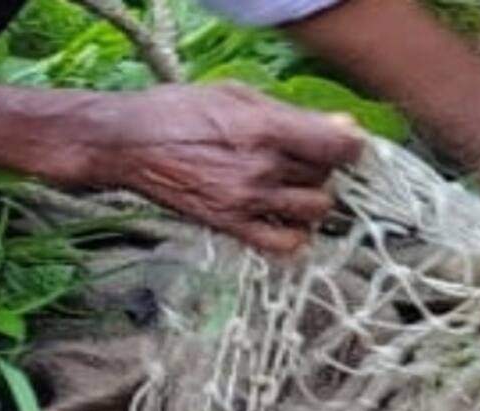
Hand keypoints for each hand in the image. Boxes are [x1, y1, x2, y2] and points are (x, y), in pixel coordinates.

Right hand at [68, 84, 363, 254]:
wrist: (129, 144)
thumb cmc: (180, 111)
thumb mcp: (236, 95)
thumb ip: (291, 114)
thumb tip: (344, 128)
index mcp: (265, 129)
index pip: (338, 147)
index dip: (350, 145)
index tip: (344, 143)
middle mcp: (262, 169)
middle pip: (327, 176)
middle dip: (324, 166)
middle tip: (304, 156)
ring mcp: (248, 202)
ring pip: (316, 210)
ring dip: (314, 198)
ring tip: (295, 185)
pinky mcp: (233, 227)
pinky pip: (287, 245)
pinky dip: (298, 235)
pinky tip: (288, 218)